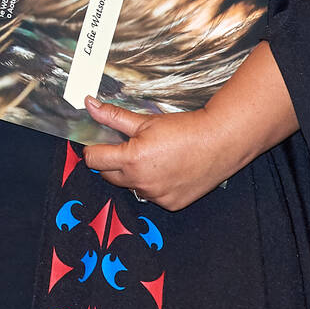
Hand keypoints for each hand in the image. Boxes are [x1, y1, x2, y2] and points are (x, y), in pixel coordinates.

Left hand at [81, 100, 240, 210]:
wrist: (220, 142)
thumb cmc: (185, 129)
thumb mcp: (146, 120)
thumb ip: (114, 116)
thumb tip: (90, 105)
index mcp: (130, 160)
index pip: (94, 160)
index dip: (94, 150)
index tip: (99, 144)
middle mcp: (140, 182)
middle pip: (108, 176)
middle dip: (112, 163)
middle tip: (128, 148)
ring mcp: (155, 196)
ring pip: (131, 187)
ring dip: (133, 176)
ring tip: (153, 159)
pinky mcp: (170, 204)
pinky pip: (151, 196)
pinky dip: (153, 186)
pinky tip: (167, 171)